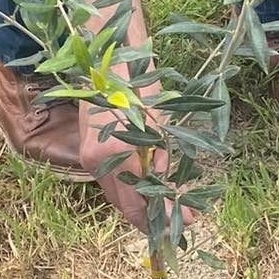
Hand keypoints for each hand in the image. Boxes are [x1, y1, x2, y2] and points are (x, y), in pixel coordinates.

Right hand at [72, 0, 194, 237]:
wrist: (106, 55)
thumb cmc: (137, 82)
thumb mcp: (160, 123)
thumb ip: (164, 160)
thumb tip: (170, 191)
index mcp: (118, 155)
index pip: (142, 201)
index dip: (165, 216)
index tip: (187, 223)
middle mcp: (100, 163)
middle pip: (128, 206)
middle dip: (156, 217)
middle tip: (184, 222)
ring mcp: (91, 159)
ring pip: (119, 196)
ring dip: (145, 206)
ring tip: (174, 210)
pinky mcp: (90, 153)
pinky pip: (113, 182)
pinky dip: (133, 190)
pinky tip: (153, 190)